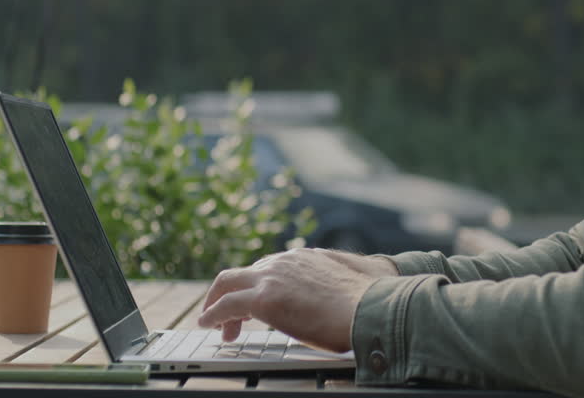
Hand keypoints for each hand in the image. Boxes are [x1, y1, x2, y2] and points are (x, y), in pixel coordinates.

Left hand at [197, 248, 385, 352]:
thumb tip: (360, 283)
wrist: (374, 307)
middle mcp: (285, 260)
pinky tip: (209, 326)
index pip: (269, 267)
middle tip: (228, 317)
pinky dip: (212, 315)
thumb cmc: (373, 299)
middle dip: (230, 293)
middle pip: (243, 272)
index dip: (257, 286)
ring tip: (215, 325)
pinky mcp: (264, 299)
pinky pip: (225, 306)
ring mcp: (273, 277)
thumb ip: (346, 278)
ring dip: (217, 305)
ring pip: (228, 283)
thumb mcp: (360, 278)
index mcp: (306, 256)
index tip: (254, 306)